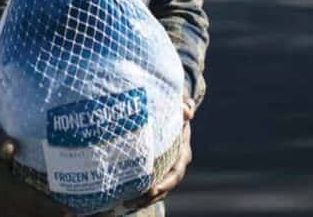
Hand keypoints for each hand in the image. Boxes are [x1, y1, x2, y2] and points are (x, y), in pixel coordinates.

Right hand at [0, 119, 74, 216]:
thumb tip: (12, 147)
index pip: (25, 199)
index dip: (46, 207)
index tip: (67, 211)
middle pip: (25, 213)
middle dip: (48, 215)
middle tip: (72, 216)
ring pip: (18, 215)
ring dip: (38, 216)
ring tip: (61, 216)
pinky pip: (12, 212)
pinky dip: (28, 213)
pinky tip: (41, 212)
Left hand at [118, 97, 195, 213]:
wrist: (173, 112)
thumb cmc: (173, 109)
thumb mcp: (178, 106)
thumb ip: (183, 107)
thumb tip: (187, 109)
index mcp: (182, 151)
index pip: (176, 171)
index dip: (167, 182)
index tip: (154, 189)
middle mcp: (176, 163)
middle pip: (166, 185)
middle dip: (152, 195)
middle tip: (135, 202)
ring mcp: (167, 168)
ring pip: (159, 188)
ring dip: (145, 198)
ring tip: (128, 205)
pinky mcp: (158, 169)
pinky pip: (151, 184)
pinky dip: (141, 193)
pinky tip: (124, 198)